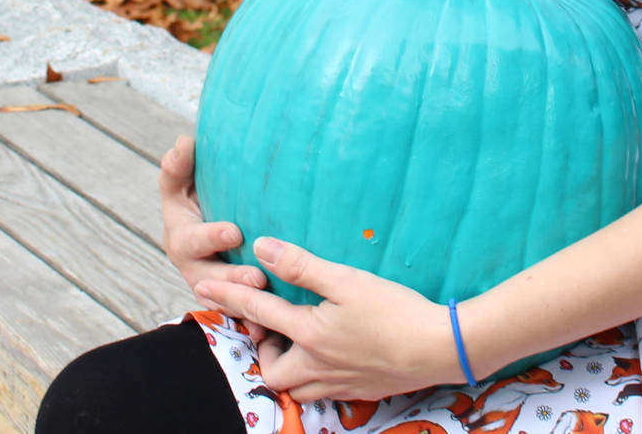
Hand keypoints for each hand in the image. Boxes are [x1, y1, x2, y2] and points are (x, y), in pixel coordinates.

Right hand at [160, 135, 270, 328]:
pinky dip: (256, 322)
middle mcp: (194, 266)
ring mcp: (211, 287)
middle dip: (231, 280)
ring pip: (224, 303)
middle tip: (256, 277)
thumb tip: (184, 143)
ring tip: (270, 296)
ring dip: (245, 302)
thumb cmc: (200, 201)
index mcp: (182, 236)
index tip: (235, 232)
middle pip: (207, 280)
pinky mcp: (230, 302)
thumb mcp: (185, 184)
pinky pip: (241, 317)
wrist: (216, 233)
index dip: (210, 238)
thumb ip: (181, 166)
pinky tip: (276, 324)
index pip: (191, 239)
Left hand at [194, 237, 463, 402]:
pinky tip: (333, 359)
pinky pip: (324, 393)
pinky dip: (316, 379)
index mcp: (310, 334)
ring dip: (288, 367)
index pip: (257, 312)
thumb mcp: (347, 280)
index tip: (202, 287)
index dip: (228, 297)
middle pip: (271, 369)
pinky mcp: (360, 391)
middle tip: (272, 328)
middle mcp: (317, 366)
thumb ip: (301, 265)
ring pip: (297, 387)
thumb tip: (262, 247)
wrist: (439, 348)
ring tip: (299, 345)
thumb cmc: (395, 311)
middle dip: (263, 351)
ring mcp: (339, 383)